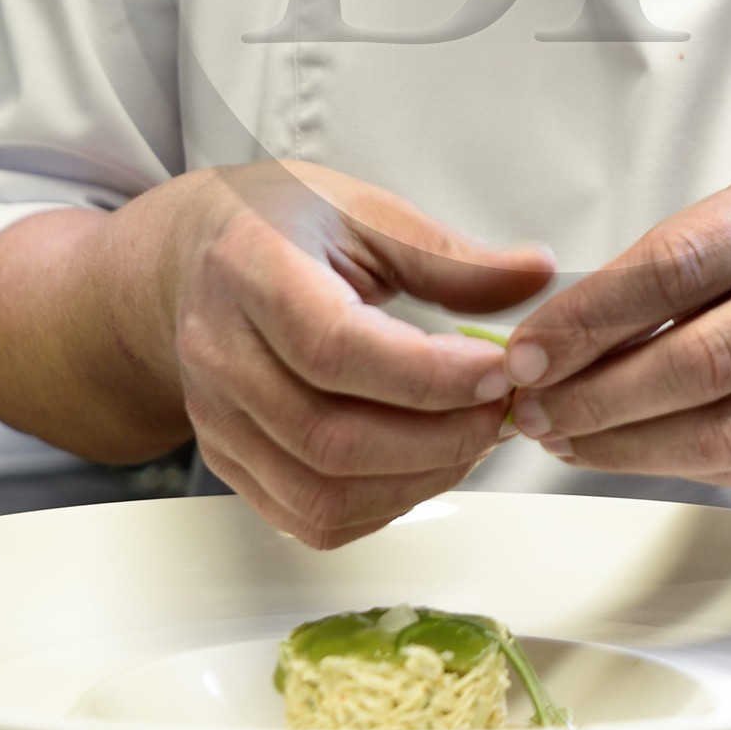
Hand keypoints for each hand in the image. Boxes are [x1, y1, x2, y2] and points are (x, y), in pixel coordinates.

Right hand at [158, 161, 554, 545]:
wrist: (195, 257)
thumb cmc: (282, 223)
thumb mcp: (364, 210)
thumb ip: (447, 254)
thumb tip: (535, 275)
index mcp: (250, 272)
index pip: (335, 348)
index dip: (426, 375)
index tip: (498, 370)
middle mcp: (220, 356)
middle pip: (330, 437)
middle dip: (438, 439)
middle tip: (502, 410)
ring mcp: (217, 420)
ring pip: (321, 494)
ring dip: (418, 480)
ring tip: (473, 437)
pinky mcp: (227, 462)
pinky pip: (307, 519)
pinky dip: (381, 507)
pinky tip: (425, 463)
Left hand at [499, 168, 730, 483]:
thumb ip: (656, 270)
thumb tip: (546, 341)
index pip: (675, 269)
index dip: (590, 318)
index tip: (524, 352)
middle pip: (700, 361)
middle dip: (596, 395)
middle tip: (530, 410)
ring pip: (724, 429)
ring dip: (625, 445)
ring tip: (562, 439)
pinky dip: (674, 464)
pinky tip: (623, 450)